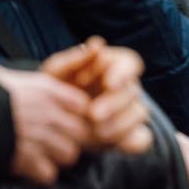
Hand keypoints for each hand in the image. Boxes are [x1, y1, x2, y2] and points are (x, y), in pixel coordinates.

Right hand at [0, 66, 93, 183]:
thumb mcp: (4, 78)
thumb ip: (21, 81)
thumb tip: (11, 77)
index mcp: (45, 89)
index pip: (82, 104)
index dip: (76, 114)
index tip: (68, 119)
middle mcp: (48, 112)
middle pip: (81, 132)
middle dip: (72, 139)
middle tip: (56, 142)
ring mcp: (40, 137)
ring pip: (70, 154)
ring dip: (58, 157)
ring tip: (43, 156)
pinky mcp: (27, 160)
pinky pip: (49, 174)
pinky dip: (41, 174)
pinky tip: (31, 169)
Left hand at [42, 38, 151, 153]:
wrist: (46, 120)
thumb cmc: (54, 89)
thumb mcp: (55, 73)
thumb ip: (74, 58)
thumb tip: (98, 44)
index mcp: (112, 65)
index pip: (130, 63)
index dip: (123, 73)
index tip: (108, 84)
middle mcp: (125, 86)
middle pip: (133, 91)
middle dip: (114, 104)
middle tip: (93, 115)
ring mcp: (129, 111)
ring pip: (139, 113)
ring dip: (119, 124)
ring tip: (95, 133)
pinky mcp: (128, 134)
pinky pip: (142, 138)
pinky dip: (132, 142)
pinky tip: (113, 144)